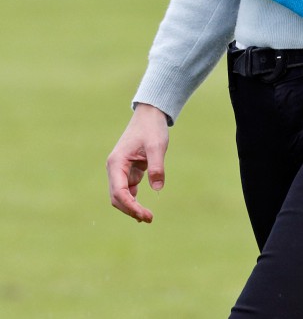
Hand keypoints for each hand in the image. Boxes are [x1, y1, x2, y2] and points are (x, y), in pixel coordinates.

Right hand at [106, 103, 169, 222]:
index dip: (131, 206)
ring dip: (131, 207)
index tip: (145, 215)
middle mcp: (114, 168)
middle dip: (131, 209)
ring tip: (147, 217)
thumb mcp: (157, 146)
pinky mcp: (128, 170)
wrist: (150, 114)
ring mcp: (120, 170)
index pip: (119, 192)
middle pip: (117, 197)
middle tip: (149, 218)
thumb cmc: (151, 128)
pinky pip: (127, 190)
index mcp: (116, 163)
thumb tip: (158, 189)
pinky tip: (142, 210)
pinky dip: (133, 200)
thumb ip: (157, 166)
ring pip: (121, 196)